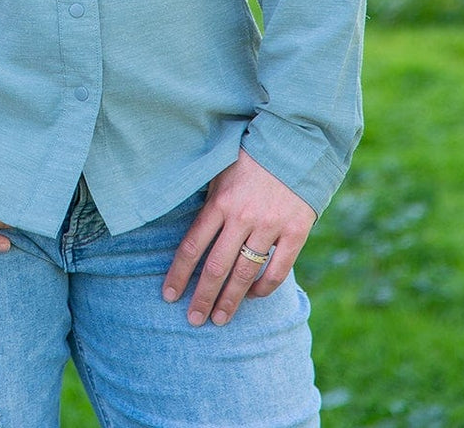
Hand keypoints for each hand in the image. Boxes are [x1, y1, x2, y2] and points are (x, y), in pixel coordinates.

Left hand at [161, 149, 316, 325]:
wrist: (294, 144)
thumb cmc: (250, 158)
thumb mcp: (220, 173)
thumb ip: (208, 203)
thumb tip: (191, 234)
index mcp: (219, 202)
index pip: (192, 246)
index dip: (178, 274)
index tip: (169, 295)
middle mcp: (241, 217)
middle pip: (215, 267)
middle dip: (201, 297)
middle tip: (193, 320)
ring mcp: (269, 226)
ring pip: (244, 274)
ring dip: (230, 300)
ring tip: (219, 319)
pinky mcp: (295, 232)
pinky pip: (277, 269)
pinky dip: (263, 288)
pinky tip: (253, 296)